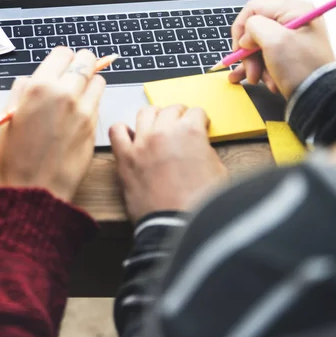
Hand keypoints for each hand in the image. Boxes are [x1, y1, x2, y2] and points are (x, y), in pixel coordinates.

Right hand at [0, 47, 105, 201]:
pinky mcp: (95, 124)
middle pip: (86, 60)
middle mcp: (65, 93)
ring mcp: (83, 109)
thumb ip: (22, 91)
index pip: (63, 53)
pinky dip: (92, 101)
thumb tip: (32, 79)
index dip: (62, 59)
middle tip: (75, 72)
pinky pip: (99, 101)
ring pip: (98, 79)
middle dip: (81, 63)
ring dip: (90, 82)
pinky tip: (79, 113)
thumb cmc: (17, 157)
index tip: (60, 65)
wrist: (36, 189)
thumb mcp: (9, 117)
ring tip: (78, 94)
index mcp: (40, 87)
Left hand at [110, 105, 226, 222]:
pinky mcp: (125, 158)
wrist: (178, 227)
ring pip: (145, 112)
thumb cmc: (200, 205)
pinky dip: (122, 130)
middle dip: (179, 115)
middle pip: (171, 109)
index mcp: (190, 132)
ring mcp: (142, 143)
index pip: (196, 112)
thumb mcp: (218, 171)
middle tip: (180, 125)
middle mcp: (164, 131)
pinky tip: (130, 136)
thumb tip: (198, 146)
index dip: (199, 120)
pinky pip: (116, 131)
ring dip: (154, 116)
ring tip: (157, 126)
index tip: (198, 125)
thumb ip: (206, 150)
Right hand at [228, 0, 334, 98]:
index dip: (241, 29)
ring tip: (257, 79)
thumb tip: (246, 36)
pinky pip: (266, 56)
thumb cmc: (301, 68)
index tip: (239, 49)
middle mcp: (293, 20)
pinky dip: (260, 68)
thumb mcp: (274, 41)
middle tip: (250, 70)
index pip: (253, 9)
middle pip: (255, 30)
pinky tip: (257, 79)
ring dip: (254, 64)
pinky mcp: (290, 54)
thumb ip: (253, 27)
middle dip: (248, 53)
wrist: (320, 98)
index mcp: (293, 10)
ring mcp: (292, 38)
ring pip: (258, 46)